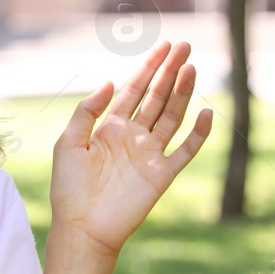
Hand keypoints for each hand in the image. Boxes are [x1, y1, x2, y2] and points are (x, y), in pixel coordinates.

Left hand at [49, 41, 213, 257]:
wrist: (81, 227)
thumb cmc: (68, 188)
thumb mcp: (68, 143)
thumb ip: (87, 112)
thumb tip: (111, 81)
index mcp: (109, 128)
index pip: (133, 91)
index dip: (147, 68)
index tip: (163, 45)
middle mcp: (132, 137)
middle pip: (156, 98)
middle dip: (169, 71)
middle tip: (184, 46)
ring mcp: (149, 154)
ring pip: (172, 116)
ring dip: (183, 93)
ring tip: (191, 68)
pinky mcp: (162, 174)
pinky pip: (186, 150)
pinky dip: (198, 133)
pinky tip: (206, 112)